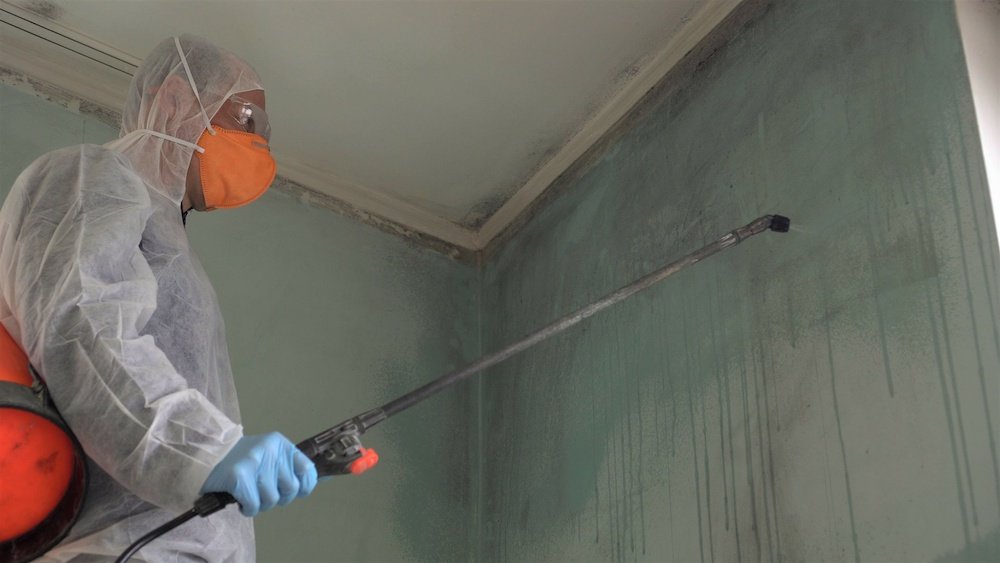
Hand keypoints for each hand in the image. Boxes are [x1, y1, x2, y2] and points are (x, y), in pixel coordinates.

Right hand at [200, 432, 317, 516]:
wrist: (208, 457)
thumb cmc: (242, 460)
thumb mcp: (269, 455)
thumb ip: (288, 467)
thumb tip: (313, 483)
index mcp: (281, 444)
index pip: (307, 469)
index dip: (304, 486)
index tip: (296, 491)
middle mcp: (271, 450)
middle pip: (291, 489)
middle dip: (279, 497)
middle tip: (264, 492)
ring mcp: (255, 462)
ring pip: (272, 500)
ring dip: (261, 504)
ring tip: (250, 494)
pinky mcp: (239, 476)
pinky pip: (254, 505)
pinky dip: (248, 509)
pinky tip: (241, 500)